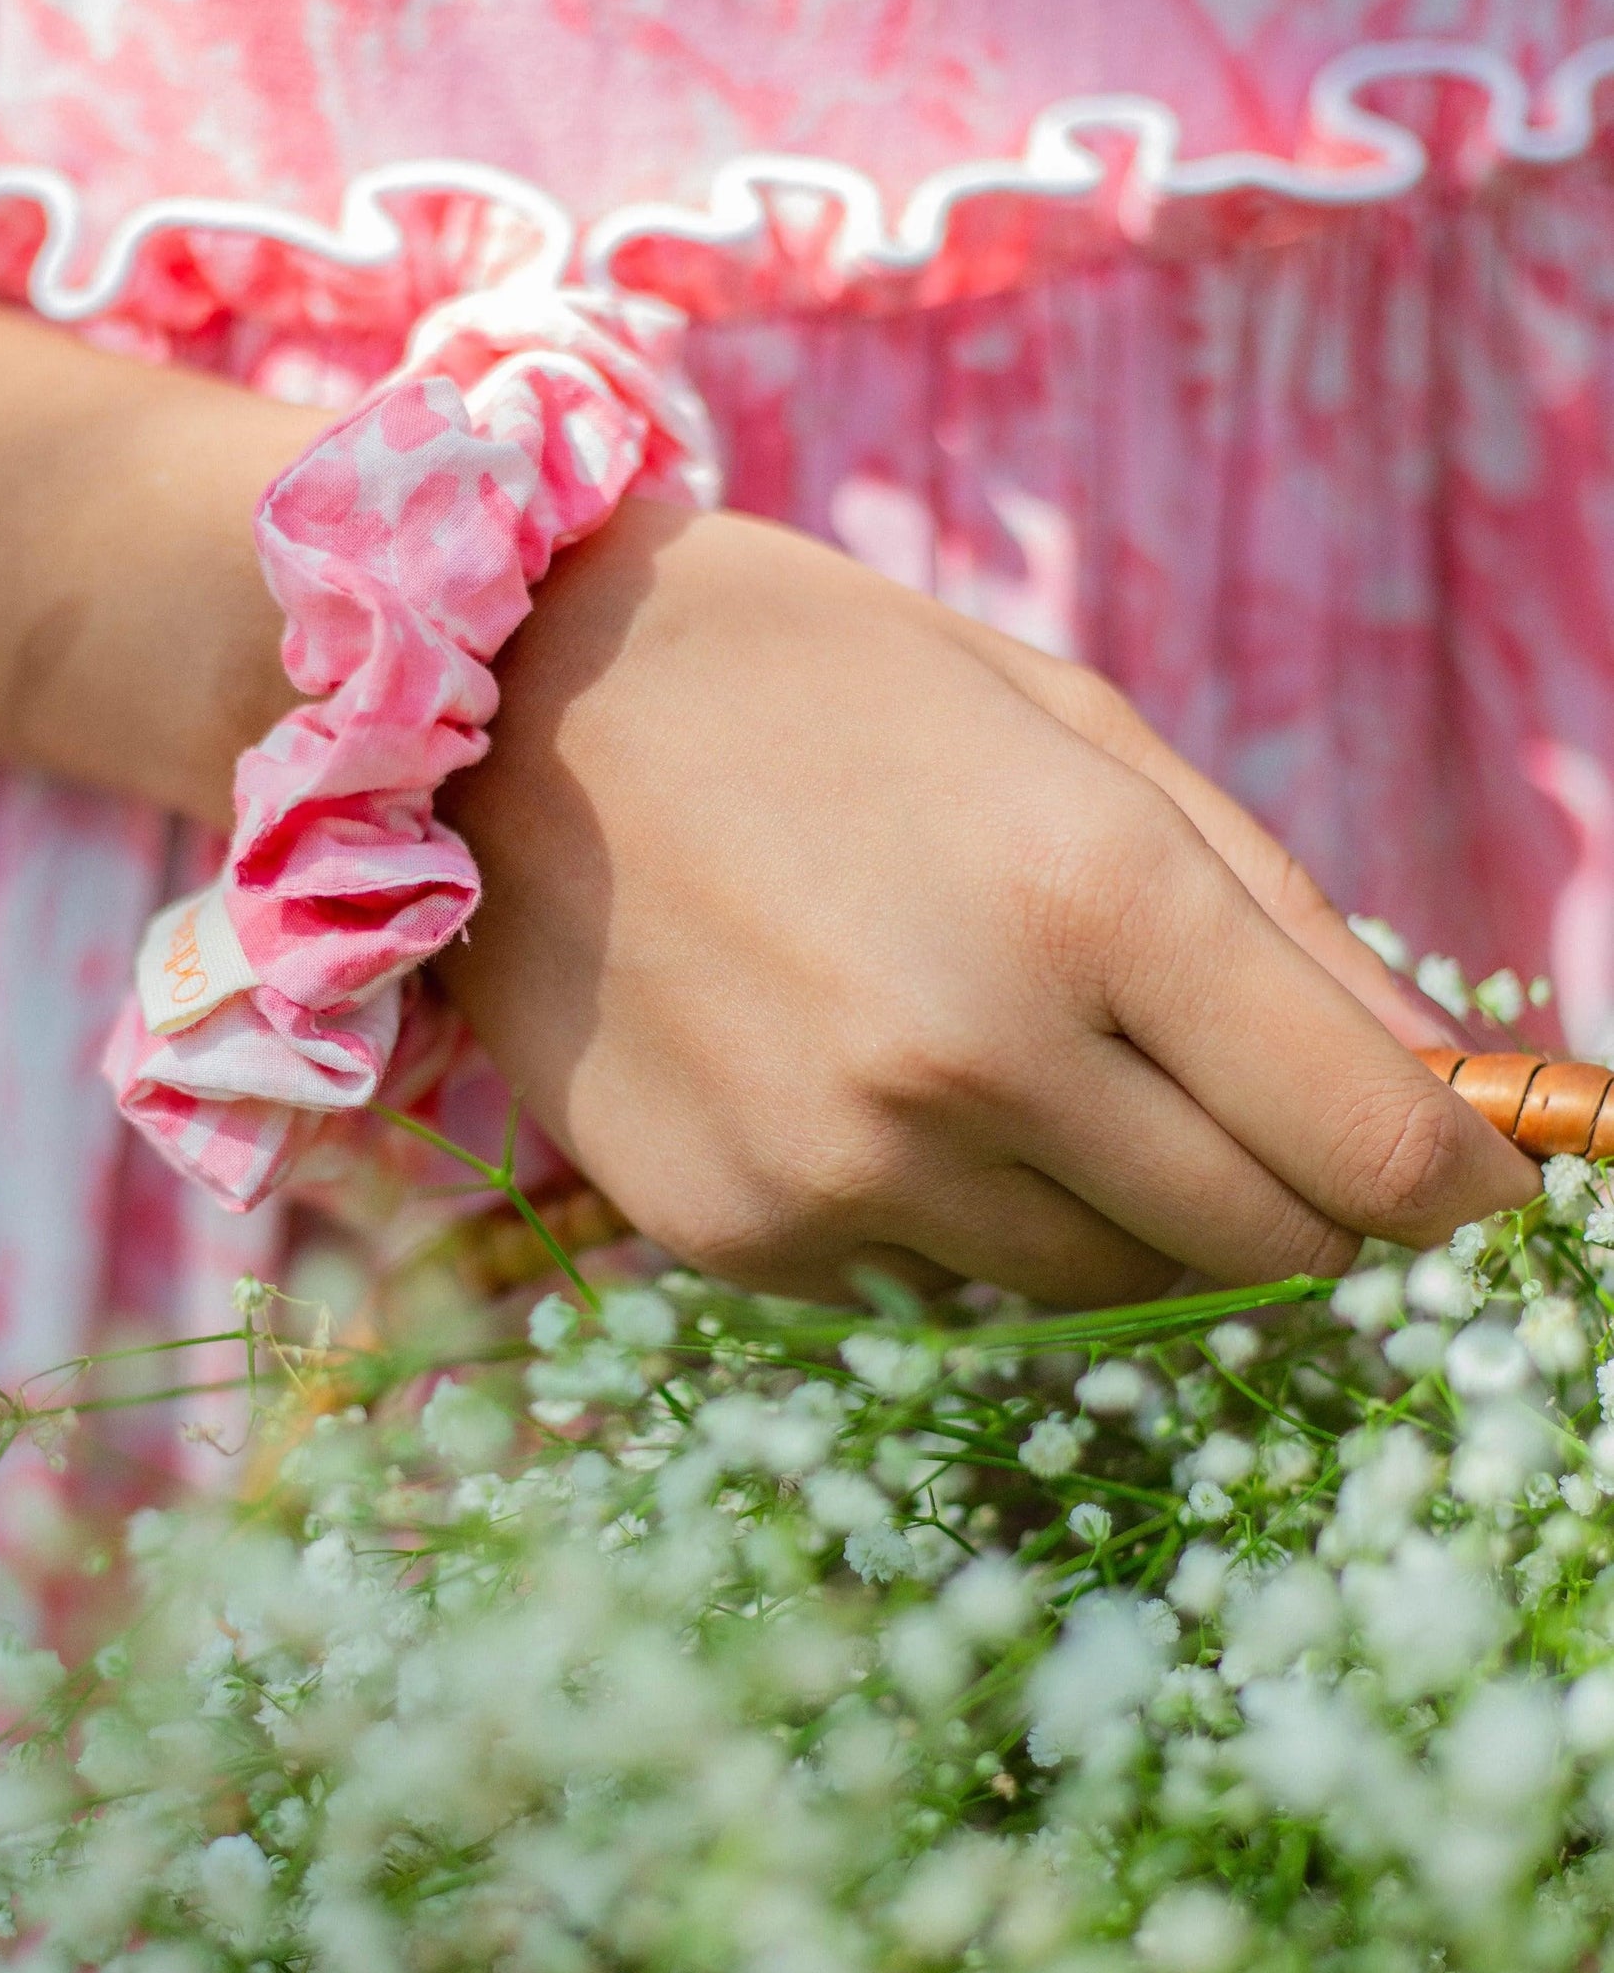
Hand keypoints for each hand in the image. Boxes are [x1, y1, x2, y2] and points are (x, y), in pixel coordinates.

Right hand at [435, 502, 1536, 1303]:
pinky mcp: (742, 1237)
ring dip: (1121, 1211)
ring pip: (1100, 1286)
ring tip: (1028, 1069)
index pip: (1363, 1145)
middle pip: (1256, 1247)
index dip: (1451, 1193)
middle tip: (1262, 1132)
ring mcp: (846, 1170)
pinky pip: (936, 1288)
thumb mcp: (1070, 726)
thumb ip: (1274, 914)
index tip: (1469, 1196)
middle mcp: (976, 1057)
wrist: (502, 713)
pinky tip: (874, 1091)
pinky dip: (957, 1220)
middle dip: (1299, 1207)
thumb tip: (1435, 1090)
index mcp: (1092, 895)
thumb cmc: (818, 684)